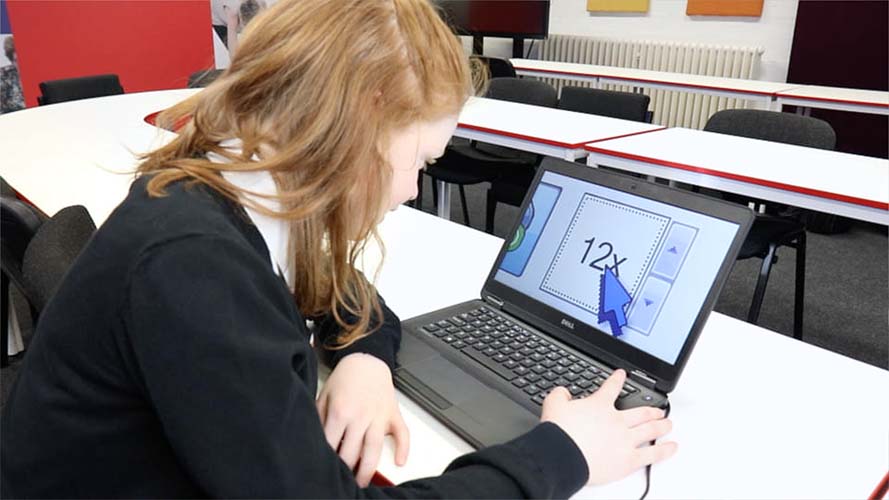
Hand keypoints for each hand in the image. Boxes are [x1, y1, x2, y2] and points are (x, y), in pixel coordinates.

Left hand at [316, 353, 409, 486]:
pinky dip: (403, 448)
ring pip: (374, 448)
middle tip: (342, 481)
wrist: (366, 361)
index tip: (324, 469)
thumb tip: (316, 440)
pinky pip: (402, 433)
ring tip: (362, 483)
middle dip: (346, 470)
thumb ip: (319, 419)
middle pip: (352, 452)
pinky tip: (399, 462)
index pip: (332, 444)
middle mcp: (361, 415)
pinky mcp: (393, 414)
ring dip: (368, 469)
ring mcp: (379, 415)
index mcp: (341, 411)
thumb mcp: (324, 397)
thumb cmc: (344, 379)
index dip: (327, 459)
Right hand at [540, 369, 676, 484]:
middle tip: (658, 409)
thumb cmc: (558, 432)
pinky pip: (652, 454)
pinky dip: (664, 450)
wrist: (562, 454)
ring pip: (650, 430)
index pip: (611, 387)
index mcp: (599, 405)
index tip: (622, 374)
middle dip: (651, 409)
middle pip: (640, 412)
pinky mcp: (628, 460)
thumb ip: (560, 395)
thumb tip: (563, 392)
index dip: (617, 379)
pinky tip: (672, 447)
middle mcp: (616, 420)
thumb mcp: (553, 404)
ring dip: (661, 426)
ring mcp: (625, 439)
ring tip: (668, 424)